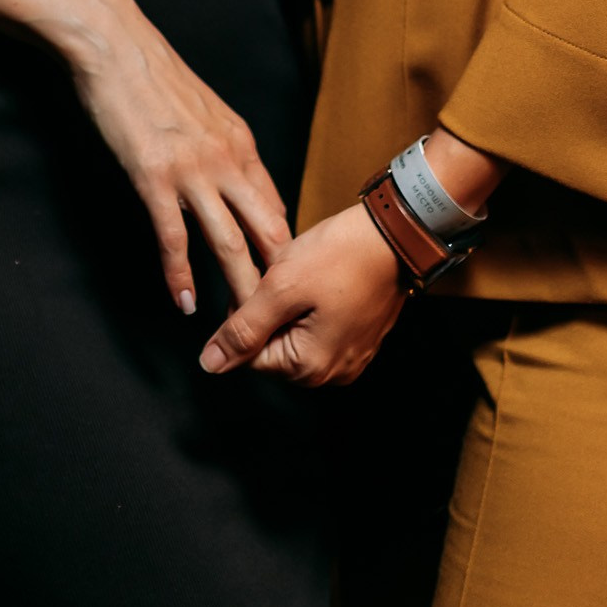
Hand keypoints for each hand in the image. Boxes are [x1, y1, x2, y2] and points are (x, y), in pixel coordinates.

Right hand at [63, 0, 290, 313]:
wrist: (116, 45)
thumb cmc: (155, 76)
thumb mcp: (206, 111)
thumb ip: (225, 150)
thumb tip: (238, 184)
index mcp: (241, 143)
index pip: (275, 208)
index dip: (284, 251)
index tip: (288, 284)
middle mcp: (226, 159)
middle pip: (265, 232)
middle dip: (277, 280)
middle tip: (281, 319)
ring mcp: (192, 171)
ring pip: (228, 243)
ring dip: (238, 289)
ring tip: (244, 327)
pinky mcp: (154, 178)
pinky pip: (174, 238)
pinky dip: (180, 275)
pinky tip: (184, 301)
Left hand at [198, 204, 406, 386]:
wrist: (397, 233)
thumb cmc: (340, 255)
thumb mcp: (281, 287)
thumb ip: (242, 329)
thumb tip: (209, 365)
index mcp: (309, 367)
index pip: (248, 353)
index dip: (245, 312)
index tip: (262, 280)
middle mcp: (332, 373)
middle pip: (273, 346)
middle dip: (270, 309)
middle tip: (285, 273)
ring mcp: (351, 357)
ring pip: (295, 334)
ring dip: (291, 305)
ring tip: (306, 273)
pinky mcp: (361, 338)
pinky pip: (320, 327)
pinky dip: (312, 304)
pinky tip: (322, 278)